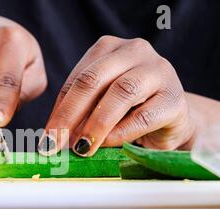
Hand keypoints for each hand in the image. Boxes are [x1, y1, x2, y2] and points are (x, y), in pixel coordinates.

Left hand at [38, 36, 194, 156]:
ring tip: (81, 148)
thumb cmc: (128, 111)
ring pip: (120, 92)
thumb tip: (52, 138)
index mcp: (109, 48)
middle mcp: (134, 51)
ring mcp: (158, 71)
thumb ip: (78, 114)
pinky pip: (143, 116)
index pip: (77, 79)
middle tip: (55, 144)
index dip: (58, 110)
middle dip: (70, 115)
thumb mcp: (98, 105)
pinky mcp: (174, 98)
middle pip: (93, 80)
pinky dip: (121, 133)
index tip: (46, 139)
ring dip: (96, 124)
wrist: (172, 121)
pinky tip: (106, 145)